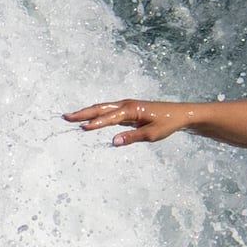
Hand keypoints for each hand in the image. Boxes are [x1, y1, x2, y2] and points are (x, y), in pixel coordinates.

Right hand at [63, 98, 194, 145]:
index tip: (82, 127)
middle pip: (100, 108)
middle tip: (66, 117)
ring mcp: (126, 106)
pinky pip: (109, 111)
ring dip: (87, 112)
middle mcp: (126, 105)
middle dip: (83, 113)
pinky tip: (89, 118)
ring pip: (103, 108)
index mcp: (132, 110)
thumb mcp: (152, 134)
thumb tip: (114, 141)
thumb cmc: (167, 123)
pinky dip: (97, 114)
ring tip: (72, 117)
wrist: (180, 114)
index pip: (110, 117)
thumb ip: (132, 137)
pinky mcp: (128, 109)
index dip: (96, 123)